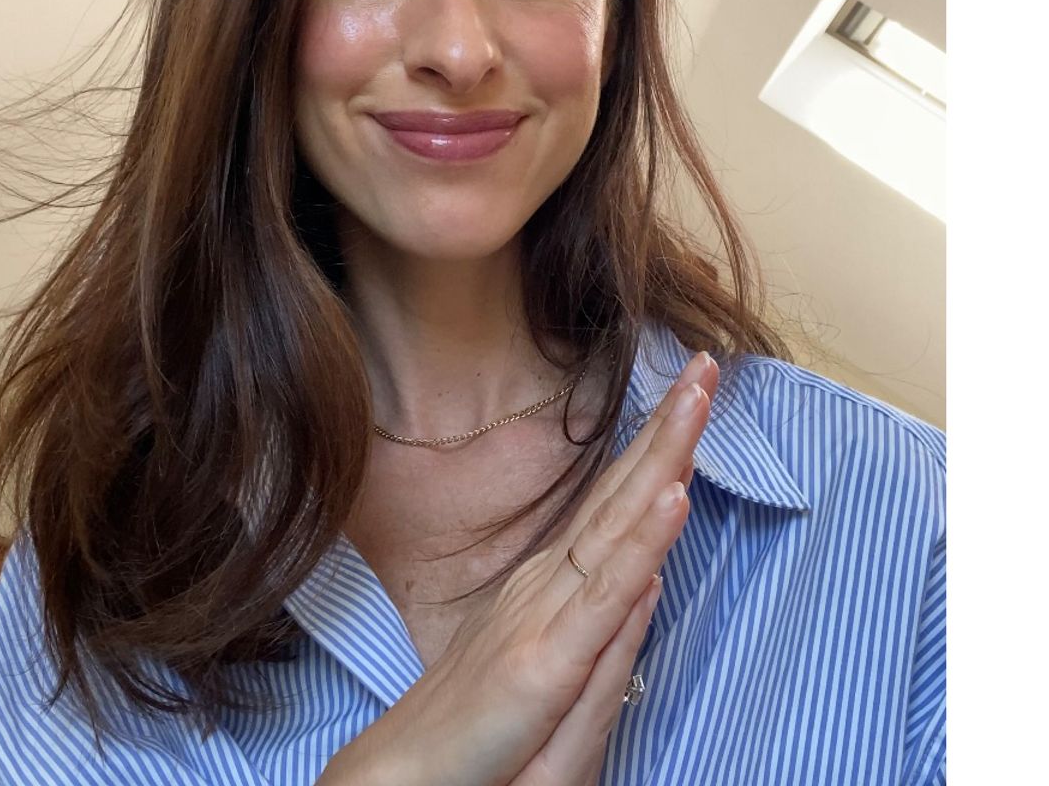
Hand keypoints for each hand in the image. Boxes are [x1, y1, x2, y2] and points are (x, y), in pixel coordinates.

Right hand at [324, 349, 716, 785]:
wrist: (399, 785)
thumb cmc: (473, 737)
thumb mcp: (550, 679)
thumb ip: (602, 630)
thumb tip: (649, 575)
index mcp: (553, 587)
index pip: (617, 504)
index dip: (659, 446)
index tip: (693, 392)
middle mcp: (549, 585)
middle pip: (622, 495)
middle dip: (669, 426)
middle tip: (706, 362)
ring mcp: (544, 616)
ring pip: (619, 525)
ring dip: (662, 455)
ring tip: (697, 396)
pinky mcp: (542, 664)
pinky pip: (604, 596)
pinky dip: (641, 540)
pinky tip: (670, 496)